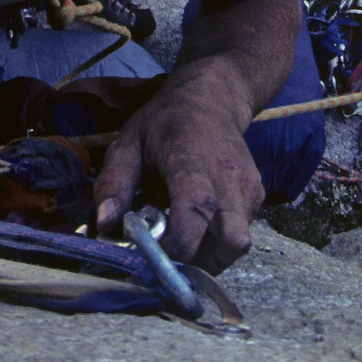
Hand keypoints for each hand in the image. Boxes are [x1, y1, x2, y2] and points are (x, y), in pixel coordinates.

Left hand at [92, 66, 265, 274]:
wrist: (213, 97)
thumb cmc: (164, 122)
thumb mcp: (129, 143)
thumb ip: (114, 184)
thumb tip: (105, 227)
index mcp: (192, 161)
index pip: (196, 212)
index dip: (177, 246)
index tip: (151, 256)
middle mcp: (228, 176)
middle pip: (230, 240)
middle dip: (199, 263)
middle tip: (170, 259)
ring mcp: (248, 186)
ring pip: (238, 244)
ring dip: (210, 258)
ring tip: (183, 245)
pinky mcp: (257, 194)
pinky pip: (242, 233)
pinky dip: (220, 243)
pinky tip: (199, 229)